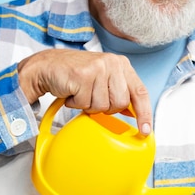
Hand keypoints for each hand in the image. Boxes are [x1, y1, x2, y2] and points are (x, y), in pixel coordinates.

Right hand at [18, 49, 151, 134]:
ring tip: (81, 92)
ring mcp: (98, 68)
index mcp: (121, 65)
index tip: (145, 130)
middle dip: (105, 107)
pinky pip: (85, 103)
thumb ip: (120, 93)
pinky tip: (72, 91)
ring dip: (88, 105)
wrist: (48, 66)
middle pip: (120, 103)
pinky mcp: (83, 75)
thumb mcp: (104, 80)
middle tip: (92, 97)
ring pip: (102, 106)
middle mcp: (112, 63)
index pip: (140, 92)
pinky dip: (76, 103)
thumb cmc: (76, 75)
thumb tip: (133, 112)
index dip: (144, 114)